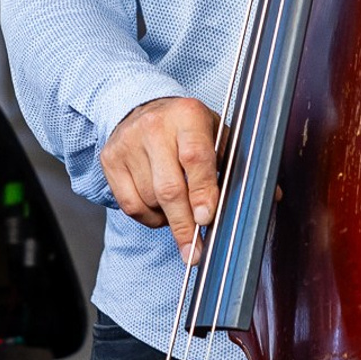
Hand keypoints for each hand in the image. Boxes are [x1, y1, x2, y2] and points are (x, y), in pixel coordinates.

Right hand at [100, 96, 220, 256]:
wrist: (143, 108)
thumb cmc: (188, 129)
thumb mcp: (216, 134)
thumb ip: (230, 165)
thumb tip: (250, 200)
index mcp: (188, 116)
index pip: (195, 159)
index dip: (202, 193)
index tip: (206, 220)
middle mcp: (154, 126)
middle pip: (168, 188)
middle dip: (184, 225)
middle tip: (195, 251)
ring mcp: (128, 143)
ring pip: (149, 200)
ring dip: (168, 218)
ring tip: (180, 212)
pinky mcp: (110, 159)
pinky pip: (130, 205)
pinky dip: (149, 217)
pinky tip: (160, 211)